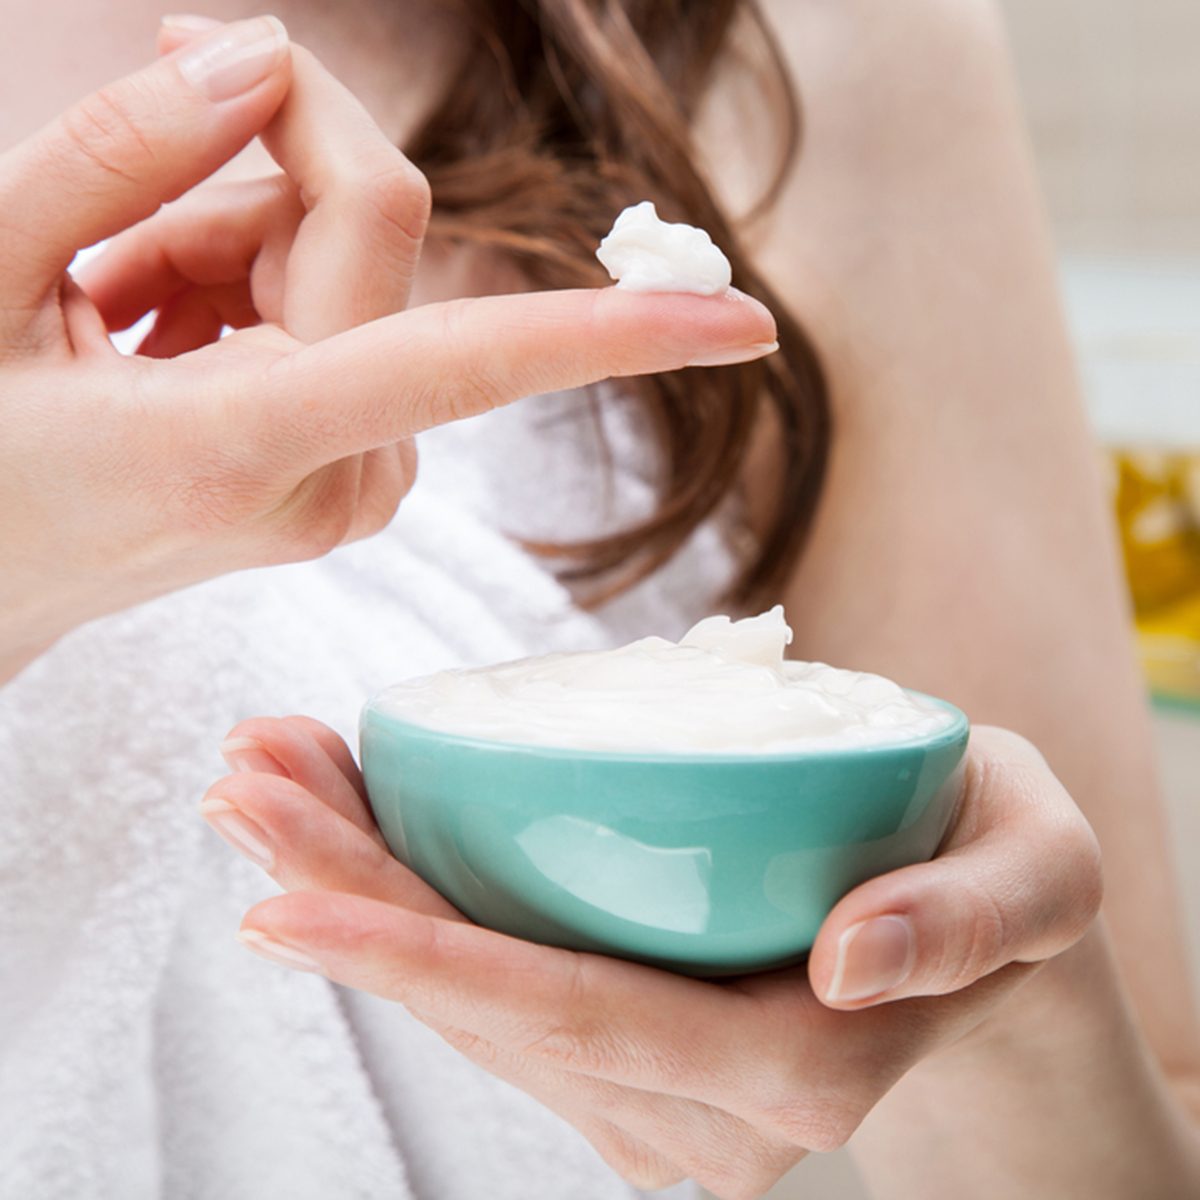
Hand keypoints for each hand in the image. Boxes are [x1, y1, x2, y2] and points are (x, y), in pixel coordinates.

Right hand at [0, 18, 775, 679]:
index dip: (616, 330)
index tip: (746, 326)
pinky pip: (346, 325)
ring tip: (115, 312)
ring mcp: (352, 489)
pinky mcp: (353, 475)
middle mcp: (333, 480)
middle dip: (251, 171)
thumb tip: (263, 56)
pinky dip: (250, 293)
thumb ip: (121, 155)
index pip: (467, 358)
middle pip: (376, 234)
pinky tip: (162, 336)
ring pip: (355, 273)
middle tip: (117, 221)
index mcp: (244, 443)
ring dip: (230, 242)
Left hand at [204, 718, 1101, 1198]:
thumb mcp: (1037, 866)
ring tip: (263, 784)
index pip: (588, 1017)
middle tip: (240, 789)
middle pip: (496, 1010)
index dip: (431, 966)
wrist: (977, 906)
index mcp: (799, 1063)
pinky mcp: (629, 1051)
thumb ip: (972, 917)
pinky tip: (344, 821)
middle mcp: (708, 1110)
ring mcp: (658, 1093)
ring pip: (477, 1000)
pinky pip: (500, 984)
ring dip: (355, 895)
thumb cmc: (998, 868)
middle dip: (348, 906)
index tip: (282, 901)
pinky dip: (410, 905)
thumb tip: (852, 955)